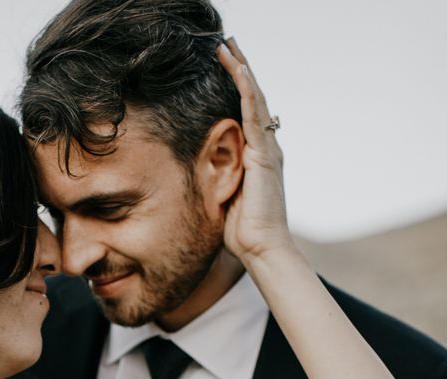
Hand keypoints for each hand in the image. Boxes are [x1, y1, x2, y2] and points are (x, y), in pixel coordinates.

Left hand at [216, 38, 292, 262]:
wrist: (261, 247)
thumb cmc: (241, 231)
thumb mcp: (225, 198)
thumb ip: (219, 180)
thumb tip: (200, 175)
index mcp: (257, 157)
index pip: (246, 114)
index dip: (236, 90)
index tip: (223, 68)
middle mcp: (265, 148)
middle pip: (252, 99)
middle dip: (240, 70)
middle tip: (227, 44)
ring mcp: (266, 149)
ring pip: (254, 99)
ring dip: (241, 70)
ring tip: (228, 45)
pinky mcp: (263, 154)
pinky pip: (254, 114)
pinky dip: (247, 88)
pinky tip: (239, 68)